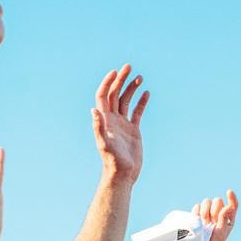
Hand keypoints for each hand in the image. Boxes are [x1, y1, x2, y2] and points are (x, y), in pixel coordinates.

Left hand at [92, 64, 149, 181]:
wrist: (123, 173)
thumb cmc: (112, 160)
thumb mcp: (104, 143)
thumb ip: (98, 127)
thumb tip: (93, 110)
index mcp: (104, 119)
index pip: (104, 95)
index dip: (108, 83)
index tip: (115, 72)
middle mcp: (112, 118)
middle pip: (115, 94)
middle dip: (121, 79)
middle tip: (129, 66)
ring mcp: (123, 123)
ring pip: (126, 100)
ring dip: (132, 88)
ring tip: (140, 77)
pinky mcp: (133, 130)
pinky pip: (137, 112)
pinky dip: (141, 102)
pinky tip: (146, 93)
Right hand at [186, 190, 238, 240]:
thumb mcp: (221, 233)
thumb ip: (224, 219)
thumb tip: (227, 207)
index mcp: (228, 219)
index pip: (233, 205)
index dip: (232, 197)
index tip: (229, 191)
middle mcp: (218, 214)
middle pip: (218, 201)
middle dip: (214, 209)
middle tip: (212, 221)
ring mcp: (207, 214)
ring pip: (207, 201)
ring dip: (205, 210)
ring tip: (204, 222)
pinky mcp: (197, 215)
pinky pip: (197, 206)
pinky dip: (197, 211)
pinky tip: (197, 220)